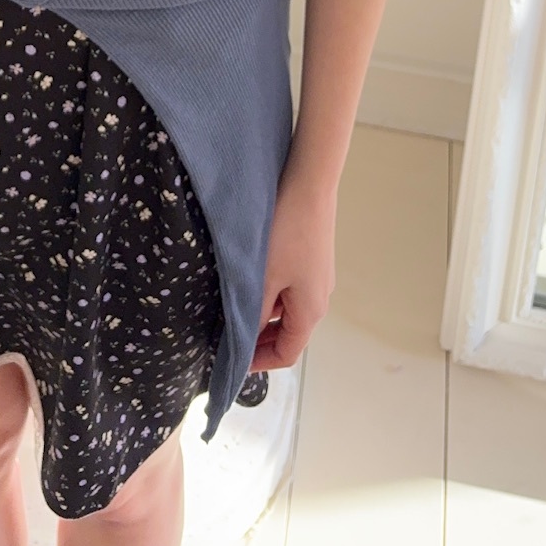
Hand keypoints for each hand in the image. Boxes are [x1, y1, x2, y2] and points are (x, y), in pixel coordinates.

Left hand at [249, 176, 336, 372]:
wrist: (309, 182)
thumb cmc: (286, 232)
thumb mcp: (264, 277)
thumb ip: (254, 311)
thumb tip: (244, 339)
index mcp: (311, 311)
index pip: (286, 354)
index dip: (258, 362)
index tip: (231, 360)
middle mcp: (319, 298)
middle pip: (288, 333)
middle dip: (258, 339)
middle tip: (226, 336)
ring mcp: (318, 277)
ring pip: (287, 309)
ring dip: (263, 314)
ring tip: (231, 307)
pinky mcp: (312, 258)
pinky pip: (290, 287)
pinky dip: (270, 293)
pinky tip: (249, 279)